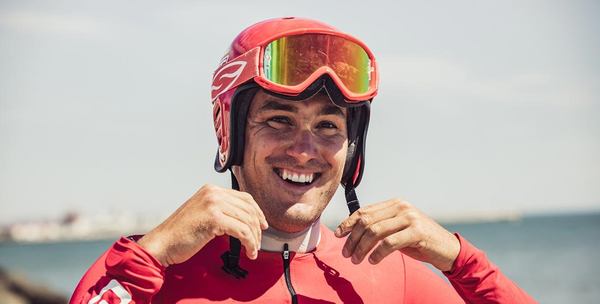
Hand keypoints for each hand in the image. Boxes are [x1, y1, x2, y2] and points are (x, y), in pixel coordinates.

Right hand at [137, 184, 267, 265]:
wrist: (162, 243)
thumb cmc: (180, 234)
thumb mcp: (203, 214)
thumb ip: (221, 211)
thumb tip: (244, 219)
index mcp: (211, 190)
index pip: (244, 197)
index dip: (257, 212)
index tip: (262, 225)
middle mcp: (213, 193)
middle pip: (248, 208)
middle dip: (257, 227)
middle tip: (259, 241)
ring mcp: (213, 204)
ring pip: (247, 220)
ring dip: (254, 238)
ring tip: (253, 249)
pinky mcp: (214, 218)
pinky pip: (242, 231)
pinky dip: (249, 243)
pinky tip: (249, 251)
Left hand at [334, 199, 459, 271]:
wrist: (447, 249)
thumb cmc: (419, 240)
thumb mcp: (398, 229)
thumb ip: (381, 225)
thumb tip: (352, 231)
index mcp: (395, 204)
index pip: (365, 211)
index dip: (348, 223)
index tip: (338, 234)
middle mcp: (401, 207)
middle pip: (367, 221)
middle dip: (352, 238)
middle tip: (346, 253)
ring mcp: (410, 218)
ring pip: (375, 231)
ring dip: (361, 247)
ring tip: (356, 259)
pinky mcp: (417, 232)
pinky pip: (389, 243)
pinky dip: (377, 253)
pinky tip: (373, 261)